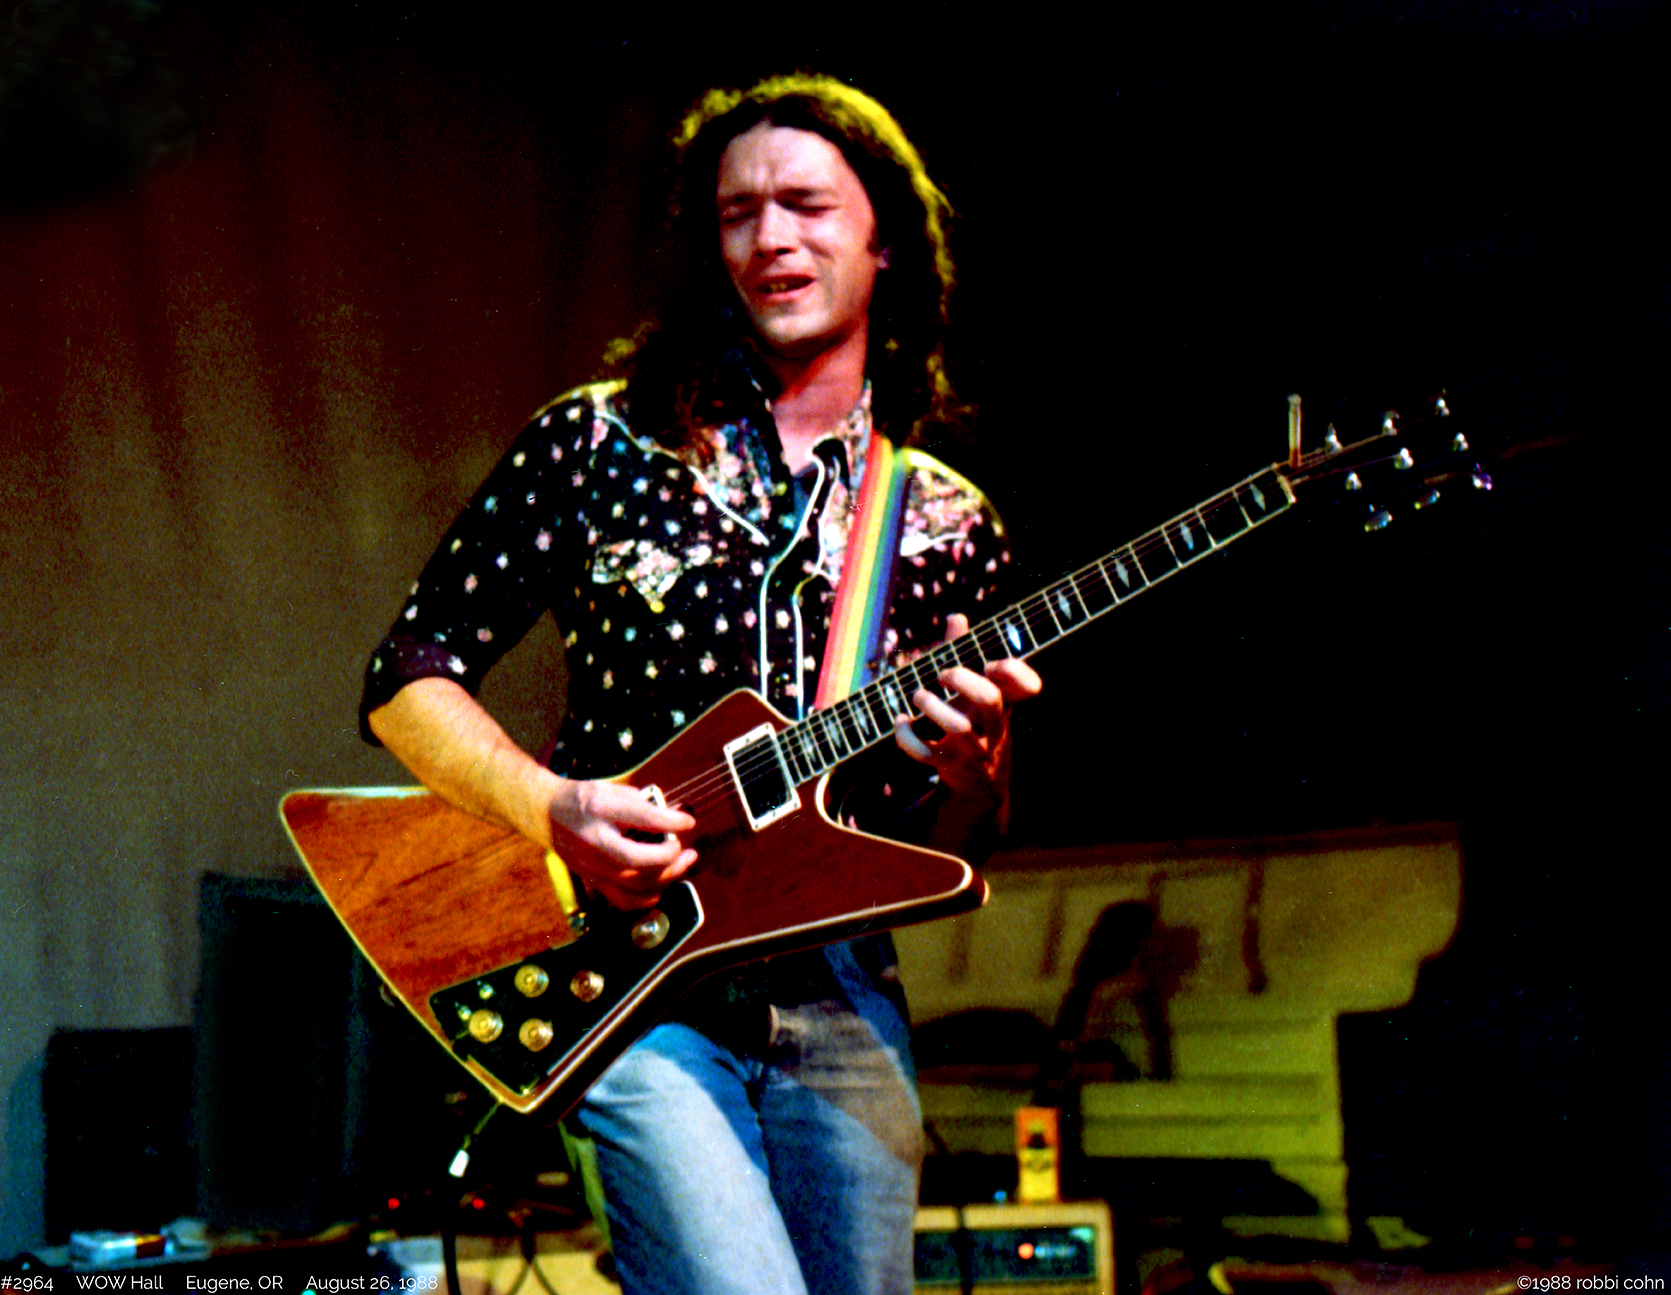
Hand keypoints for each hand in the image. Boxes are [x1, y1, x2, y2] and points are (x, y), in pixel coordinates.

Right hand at [546, 778, 696, 910]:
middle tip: (687, 850)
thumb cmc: (584, 799)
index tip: (688, 821)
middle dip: (670, 858)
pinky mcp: (592, 880)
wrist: (547, 814)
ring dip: (666, 878)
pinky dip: (648, 897)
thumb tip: (678, 817)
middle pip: (639, 860)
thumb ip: (646, 803)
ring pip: (634, 884)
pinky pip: (624, 900)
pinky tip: (660, 884)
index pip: (644, 818)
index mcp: (601, 808)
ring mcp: (591, 864)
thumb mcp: (614, 789)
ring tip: (682, 865)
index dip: (673, 821)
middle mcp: (594, 839)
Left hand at [893, 613, 1041, 803]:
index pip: (1023, 685)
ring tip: (918, 695)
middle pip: (988, 698)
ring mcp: (973, 748)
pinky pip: (927, 753)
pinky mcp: (949, 765)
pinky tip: (901, 722)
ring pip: (959, 729)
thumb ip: (964, 652)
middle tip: (942, 675)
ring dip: (933, 707)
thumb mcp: (975, 690)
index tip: (991, 664)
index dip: (1012, 671)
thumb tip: (957, 617)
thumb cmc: (976, 723)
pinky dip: (907, 737)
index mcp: (1002, 702)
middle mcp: (992, 725)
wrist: (981, 784)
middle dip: (961, 679)